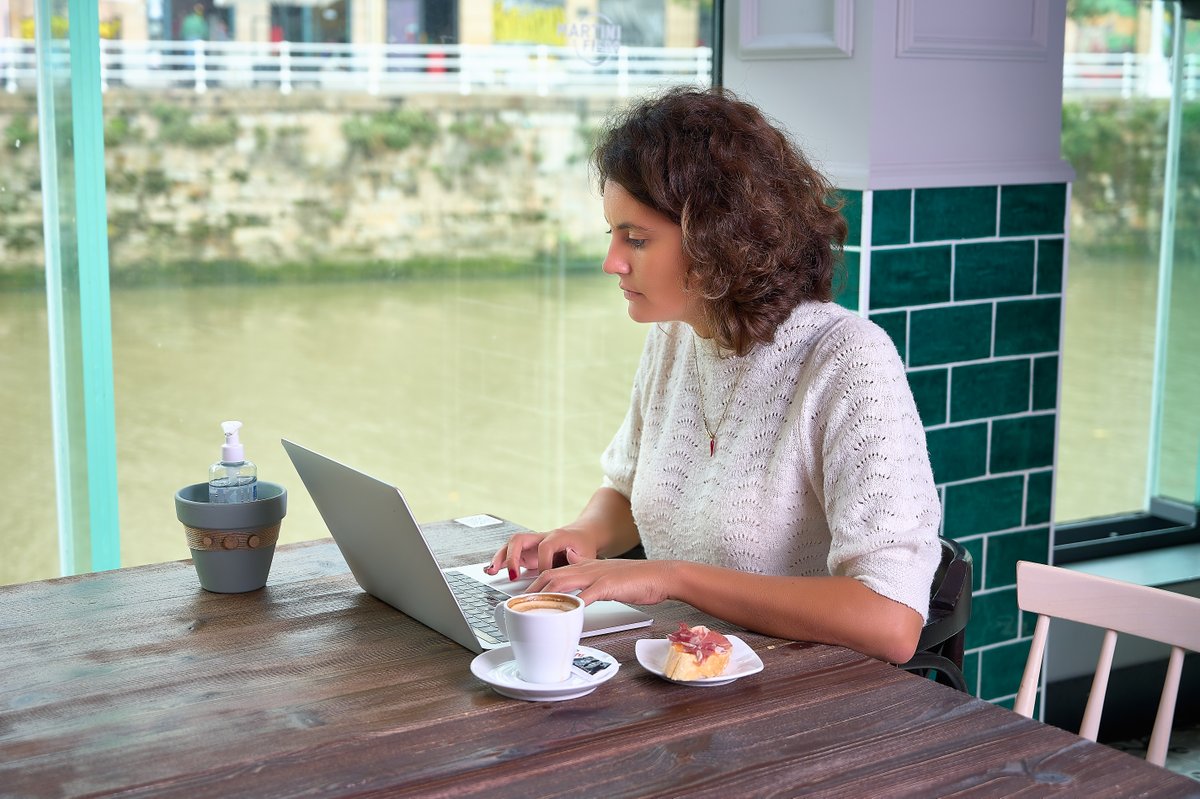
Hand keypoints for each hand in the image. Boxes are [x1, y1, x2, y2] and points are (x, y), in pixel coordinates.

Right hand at [483, 528, 597, 581]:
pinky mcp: (526, 552)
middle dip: (513, 557)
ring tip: (492, 571)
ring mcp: (531, 544)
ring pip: (510, 545)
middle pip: (520, 539)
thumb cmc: (583, 545)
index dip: (544, 563)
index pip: (545, 547)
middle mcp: (540, 537)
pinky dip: (499, 561)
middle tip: (513, 575)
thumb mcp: (586, 555)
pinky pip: (509, 553)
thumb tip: (570, 579)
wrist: (581, 535)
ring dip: (500, 558)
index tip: (546, 576)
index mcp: (557, 536)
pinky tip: (491, 570)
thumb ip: (579, 566)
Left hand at [526, 550, 672, 605]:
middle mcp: (586, 567)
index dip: (534, 585)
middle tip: (518, 608)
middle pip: (550, 576)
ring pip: (562, 582)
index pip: (551, 572)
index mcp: (584, 565)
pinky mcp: (608, 585)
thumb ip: (587, 577)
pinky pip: (586, 596)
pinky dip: (573, 606)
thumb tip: (573, 580)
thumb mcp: (606, 575)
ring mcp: (596, 575)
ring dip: (545, 597)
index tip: (523, 599)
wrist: (661, 574)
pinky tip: (565, 616)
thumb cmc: (636, 579)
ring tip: (532, 611)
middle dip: (532, 592)